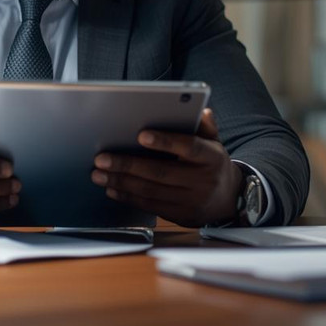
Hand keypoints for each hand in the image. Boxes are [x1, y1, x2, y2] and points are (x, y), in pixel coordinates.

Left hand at [91, 108, 241, 227]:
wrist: (227, 199)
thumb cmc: (212, 163)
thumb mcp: (214, 142)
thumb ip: (205, 126)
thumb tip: (200, 110)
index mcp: (212, 157)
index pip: (189, 147)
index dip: (165, 141)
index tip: (141, 135)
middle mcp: (202, 181)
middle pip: (161, 172)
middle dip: (128, 165)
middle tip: (103, 158)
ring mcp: (190, 201)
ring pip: (151, 191)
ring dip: (121, 182)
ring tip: (99, 173)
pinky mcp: (179, 215)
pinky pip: (149, 205)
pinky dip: (128, 197)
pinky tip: (112, 188)